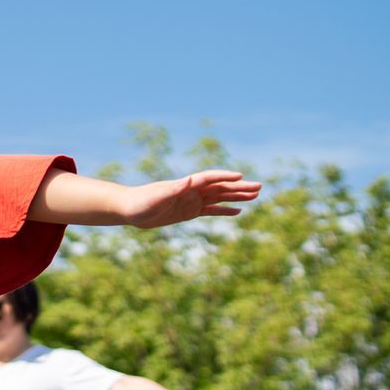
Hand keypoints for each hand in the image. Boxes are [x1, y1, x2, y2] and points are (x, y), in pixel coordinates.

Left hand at [128, 171, 261, 228]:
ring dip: (237, 196)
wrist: (130, 209)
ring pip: (220, 198)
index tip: (241, 177)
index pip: (210, 178)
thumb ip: (174, 189)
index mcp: (186, 185)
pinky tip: (238, 211)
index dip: (225, 177)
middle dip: (240, 187)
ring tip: (255, 196)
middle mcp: (192, 191)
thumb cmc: (141, 202)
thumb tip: (188, 180)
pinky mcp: (189, 212)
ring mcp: (192, 201)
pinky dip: (224, 210)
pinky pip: (211, 211)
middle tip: (259, 187)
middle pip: (220, 187)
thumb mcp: (157, 196)